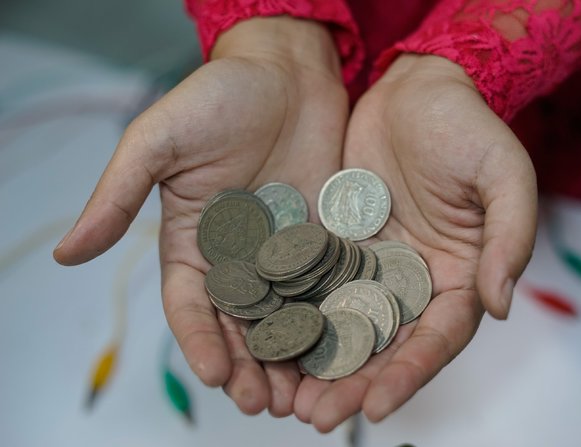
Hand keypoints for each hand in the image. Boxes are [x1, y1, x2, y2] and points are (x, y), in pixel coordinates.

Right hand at [53, 17, 348, 416]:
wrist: (286, 72)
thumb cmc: (217, 96)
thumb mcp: (157, 141)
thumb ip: (118, 196)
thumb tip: (66, 252)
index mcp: (193, 243)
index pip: (191, 305)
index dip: (200, 341)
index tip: (213, 374)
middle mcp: (238, 257)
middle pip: (241, 326)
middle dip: (250, 367)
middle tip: (266, 404)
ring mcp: (285, 254)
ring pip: (287, 319)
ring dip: (293, 359)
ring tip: (304, 397)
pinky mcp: (326, 242)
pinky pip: (329, 288)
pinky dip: (333, 322)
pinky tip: (343, 352)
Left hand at [294, 54, 537, 430]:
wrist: (414, 88)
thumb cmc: (467, 126)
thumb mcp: (503, 175)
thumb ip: (510, 237)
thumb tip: (501, 305)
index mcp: (458, 276)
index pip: (437, 338)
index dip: (410, 374)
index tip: (378, 406)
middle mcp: (413, 281)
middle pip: (385, 345)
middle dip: (354, 383)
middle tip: (318, 417)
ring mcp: (371, 265)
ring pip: (344, 324)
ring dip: (318, 363)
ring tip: (287, 398)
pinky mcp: (334, 244)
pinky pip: (313, 284)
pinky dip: (295, 314)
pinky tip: (268, 340)